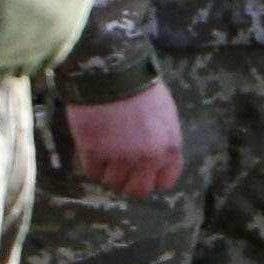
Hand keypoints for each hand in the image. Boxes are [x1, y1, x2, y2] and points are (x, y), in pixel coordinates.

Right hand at [65, 81, 185, 197]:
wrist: (113, 72)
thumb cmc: (141, 88)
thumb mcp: (165, 116)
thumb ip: (161, 142)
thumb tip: (153, 160)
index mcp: (170, 148)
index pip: (165, 182)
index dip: (152, 176)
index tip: (143, 169)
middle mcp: (148, 158)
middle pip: (138, 190)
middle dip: (129, 180)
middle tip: (121, 165)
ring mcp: (121, 158)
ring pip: (113, 183)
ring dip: (109, 170)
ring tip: (106, 149)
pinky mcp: (95, 154)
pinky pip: (94, 172)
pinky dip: (93, 162)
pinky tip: (94, 144)